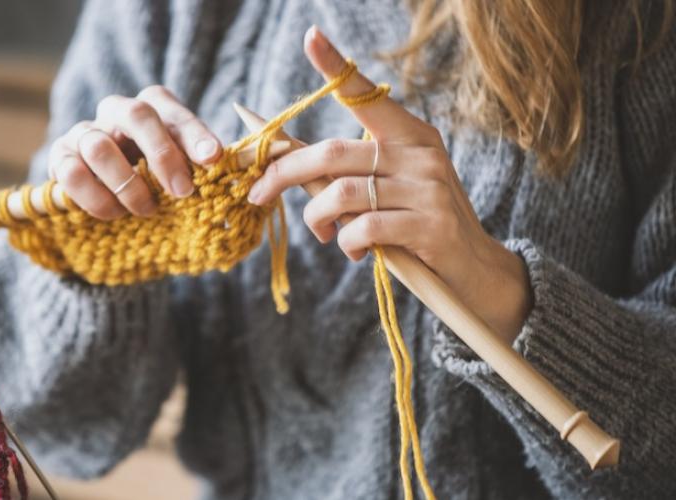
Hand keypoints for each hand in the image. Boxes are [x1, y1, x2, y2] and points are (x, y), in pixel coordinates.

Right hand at [47, 86, 222, 218]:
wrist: (111, 199)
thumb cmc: (157, 180)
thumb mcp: (183, 170)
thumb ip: (202, 166)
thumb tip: (229, 168)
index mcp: (151, 107)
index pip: (172, 110)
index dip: (194, 133)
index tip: (214, 159)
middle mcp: (116, 112)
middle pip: (137, 114)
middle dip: (163, 156)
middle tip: (183, 192)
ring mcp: (84, 133)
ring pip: (99, 147)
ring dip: (128, 185)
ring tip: (146, 210)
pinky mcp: (60, 158)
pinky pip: (71, 173)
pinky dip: (97, 198)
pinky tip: (115, 214)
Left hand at [247, 26, 530, 343]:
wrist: (473, 269)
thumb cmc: (416, 225)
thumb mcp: (385, 190)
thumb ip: (342, 173)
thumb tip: (285, 156)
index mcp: (409, 134)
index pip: (367, 94)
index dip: (336, 67)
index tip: (310, 36)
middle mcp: (420, 153)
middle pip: (333, 152)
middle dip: (283, 173)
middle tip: (257, 194)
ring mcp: (429, 187)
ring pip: (342, 193)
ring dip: (316, 218)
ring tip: (323, 233)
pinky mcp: (432, 224)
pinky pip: (365, 228)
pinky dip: (346, 243)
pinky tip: (353, 251)